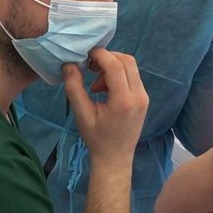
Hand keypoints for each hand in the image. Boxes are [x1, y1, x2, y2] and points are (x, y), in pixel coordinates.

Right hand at [63, 48, 148, 169]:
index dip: (100, 55)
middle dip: (107, 58)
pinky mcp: (144, 99)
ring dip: (112, 66)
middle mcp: (138, 96)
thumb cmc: (96, 138)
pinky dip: (118, 75)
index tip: (85, 56)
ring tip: (96, 85)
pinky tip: (105, 89)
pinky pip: (132, 76)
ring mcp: (144, 97)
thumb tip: (68, 64)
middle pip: (127, 61)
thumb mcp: (82, 114)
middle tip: (89, 67)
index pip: (115, 66)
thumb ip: (74, 88)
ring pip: (131, 67)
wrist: (115, 157)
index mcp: (123, 101)